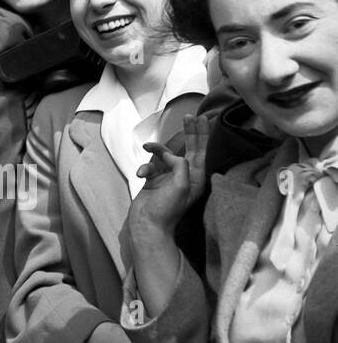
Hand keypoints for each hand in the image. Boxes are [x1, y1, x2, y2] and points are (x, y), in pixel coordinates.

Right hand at [128, 114, 209, 236]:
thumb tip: (171, 154)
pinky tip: (140, 173)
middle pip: (189, 149)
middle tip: (189, 117)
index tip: (201, 118)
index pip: (201, 151)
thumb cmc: (166, 209)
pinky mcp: (154, 181)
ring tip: (148, 146)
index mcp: (196, 179)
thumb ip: (180, 165)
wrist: (147, 225)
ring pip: (164, 155)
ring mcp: (168, 178)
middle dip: (188, 133)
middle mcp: (184, 177)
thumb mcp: (180, 186)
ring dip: (156, 151)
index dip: (201, 134)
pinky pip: (150, 165)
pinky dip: (145, 166)